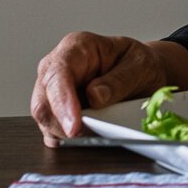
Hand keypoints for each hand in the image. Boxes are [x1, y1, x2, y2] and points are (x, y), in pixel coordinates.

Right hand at [30, 33, 187, 146]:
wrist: (144, 72)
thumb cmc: (139, 64)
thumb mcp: (140, 66)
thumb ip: (119, 80)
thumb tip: (94, 97)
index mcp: (76, 47)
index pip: (58, 74)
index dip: (62, 102)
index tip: (74, 126)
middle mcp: (58, 68)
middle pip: (43, 101)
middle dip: (61, 125)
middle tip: (87, 139)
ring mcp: (54, 91)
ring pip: (45, 120)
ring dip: (65, 134)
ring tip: (93, 137)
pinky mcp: (58, 111)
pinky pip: (53, 130)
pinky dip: (68, 139)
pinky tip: (86, 139)